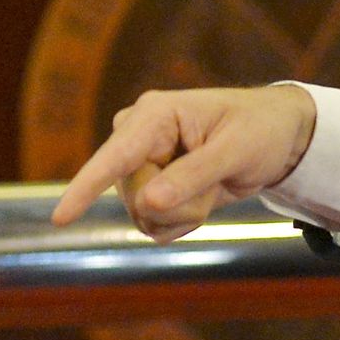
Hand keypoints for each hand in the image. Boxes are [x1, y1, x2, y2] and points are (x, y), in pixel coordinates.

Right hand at [52, 85, 318, 242]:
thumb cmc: (260, 130)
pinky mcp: (148, 188)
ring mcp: (139, 165)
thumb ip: (194, 174)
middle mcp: (136, 139)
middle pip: (136, 197)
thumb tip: (148, 203)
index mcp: (154, 116)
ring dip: (184, 214)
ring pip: (143, 215)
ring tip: (211, 187)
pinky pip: (152, 224)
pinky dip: (181, 222)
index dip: (86, 188)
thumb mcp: (237, 150)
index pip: (114, 156)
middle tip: (216, 183)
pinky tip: (201, 201)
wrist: (277, 137)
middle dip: (179, 205)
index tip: (61, 218)